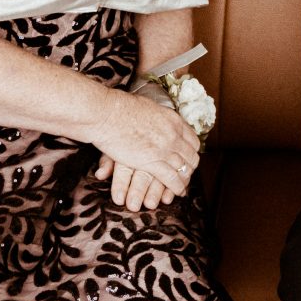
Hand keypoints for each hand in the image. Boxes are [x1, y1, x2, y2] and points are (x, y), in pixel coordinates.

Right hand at [86, 86, 199, 211]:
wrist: (107, 113)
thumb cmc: (120, 108)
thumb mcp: (147, 108)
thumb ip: (157, 117)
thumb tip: (156, 119)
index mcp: (174, 120)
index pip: (193, 141)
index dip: (191, 153)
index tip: (188, 158)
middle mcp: (174, 135)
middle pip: (191, 157)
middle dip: (190, 168)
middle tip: (186, 175)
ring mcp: (165, 149)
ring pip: (183, 169)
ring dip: (184, 180)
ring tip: (182, 188)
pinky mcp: (153, 162)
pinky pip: (171, 179)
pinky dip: (176, 188)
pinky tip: (176, 192)